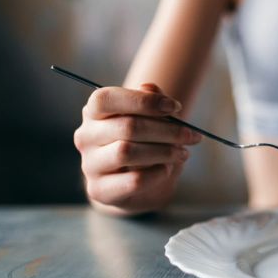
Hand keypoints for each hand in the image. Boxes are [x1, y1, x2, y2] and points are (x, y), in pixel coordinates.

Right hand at [73, 83, 200, 214]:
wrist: (136, 184)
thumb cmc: (143, 142)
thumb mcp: (150, 118)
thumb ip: (150, 99)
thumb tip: (149, 87)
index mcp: (93, 112)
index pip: (106, 98)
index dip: (144, 101)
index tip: (176, 107)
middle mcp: (86, 136)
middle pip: (127, 127)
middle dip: (167, 130)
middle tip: (192, 136)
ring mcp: (89, 165)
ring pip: (127, 152)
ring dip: (164, 152)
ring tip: (183, 153)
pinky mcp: (98, 190)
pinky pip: (133, 180)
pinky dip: (157, 173)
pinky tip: (166, 169)